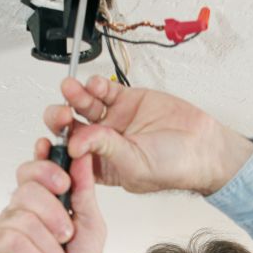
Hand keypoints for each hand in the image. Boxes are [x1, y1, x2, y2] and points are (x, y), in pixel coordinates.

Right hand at [0, 151, 105, 252]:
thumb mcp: (91, 227)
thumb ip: (84, 192)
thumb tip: (83, 158)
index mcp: (44, 201)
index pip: (36, 168)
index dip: (43, 161)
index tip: (56, 163)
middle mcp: (21, 209)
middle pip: (29, 188)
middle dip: (54, 213)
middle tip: (66, 235)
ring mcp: (4, 224)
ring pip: (24, 217)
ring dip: (49, 247)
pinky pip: (11, 238)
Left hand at [42, 76, 252, 195]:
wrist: (203, 146)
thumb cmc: (174, 167)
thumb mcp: (134, 163)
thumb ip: (105, 149)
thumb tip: (74, 144)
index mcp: (100, 167)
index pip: (69, 155)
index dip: (56, 147)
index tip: (50, 141)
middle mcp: (102, 143)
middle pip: (70, 127)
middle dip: (61, 119)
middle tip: (63, 114)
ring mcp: (113, 120)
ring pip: (82, 105)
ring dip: (74, 96)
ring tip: (71, 88)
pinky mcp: (125, 100)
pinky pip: (102, 90)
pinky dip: (95, 85)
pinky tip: (95, 85)